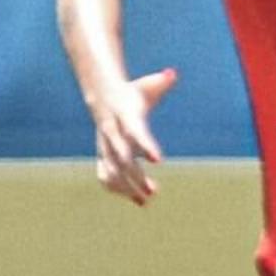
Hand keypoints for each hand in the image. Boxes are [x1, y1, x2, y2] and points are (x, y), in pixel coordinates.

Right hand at [87, 67, 178, 201]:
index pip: (135, 133)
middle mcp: (112, 133)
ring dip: (127, 187)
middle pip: (122, 159)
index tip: (158, 160)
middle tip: (153, 192)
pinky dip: (117, 188)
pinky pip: (105, 175)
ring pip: (112, 171)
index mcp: (124, 116)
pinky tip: (136, 200)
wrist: (103, 95)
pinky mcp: (103, 154)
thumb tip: (172, 74)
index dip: (146, 146)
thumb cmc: (131, 92)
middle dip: (136, 176)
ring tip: (146, 201)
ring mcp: (105, 145)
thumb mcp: (148, 85)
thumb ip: (161, 82)